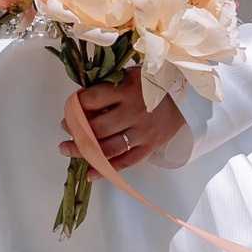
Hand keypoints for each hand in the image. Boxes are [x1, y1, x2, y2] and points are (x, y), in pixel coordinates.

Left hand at [65, 70, 189, 173]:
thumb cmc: (152, 84)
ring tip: (67, 150)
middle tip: (65, 132)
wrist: (185, 98)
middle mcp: (134, 112)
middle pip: (98, 127)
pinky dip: (106, 170)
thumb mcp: (130, 76)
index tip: (69, 110)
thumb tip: (80, 104)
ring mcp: (142, 132)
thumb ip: (108, 88)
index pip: (93, 99)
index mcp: (127, 90)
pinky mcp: (149, 147)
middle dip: (76, 131)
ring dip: (84, 151)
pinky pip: (125, 162)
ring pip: (108, 147)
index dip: (76, 106)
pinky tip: (90, 174)